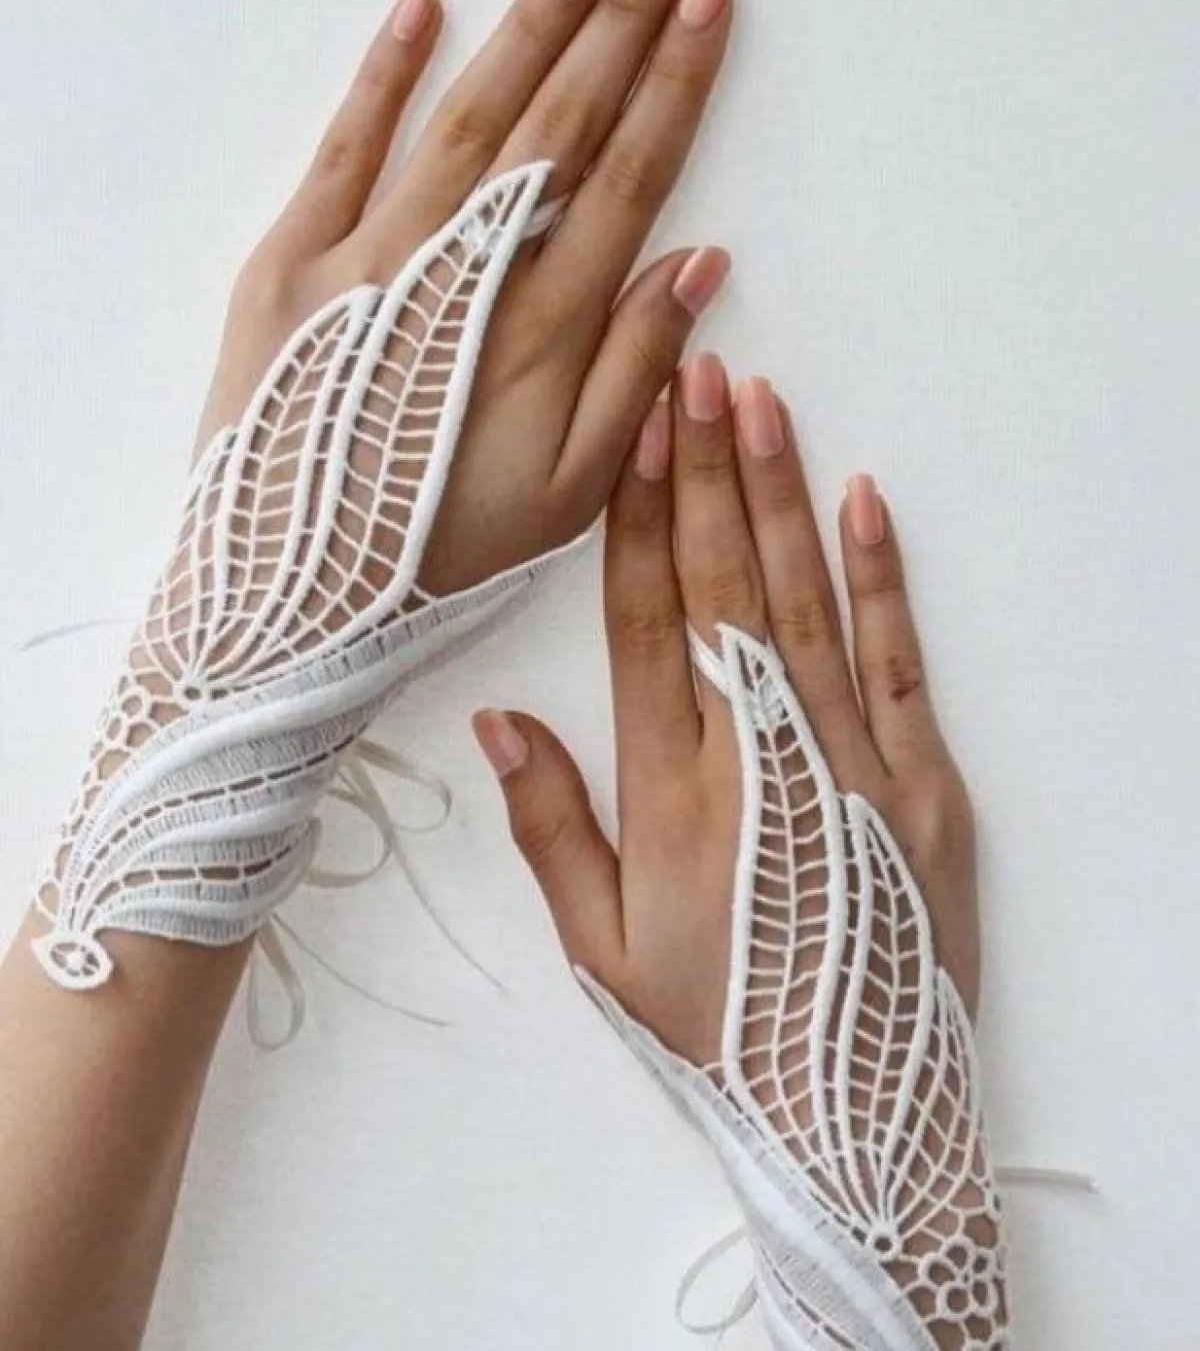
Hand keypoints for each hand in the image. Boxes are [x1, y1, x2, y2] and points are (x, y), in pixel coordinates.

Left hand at [200, 0, 731, 597]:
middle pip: (559, 122)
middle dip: (621, 16)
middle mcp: (462, 274)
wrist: (288, 596)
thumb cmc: (440, 554)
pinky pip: (343, 147)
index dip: (674, 78)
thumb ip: (635, 376)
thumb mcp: (568, 497)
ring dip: (531, 24)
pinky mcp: (287, 265)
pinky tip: (427, 1)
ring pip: (467, 115)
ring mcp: (368, 258)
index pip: (627, 174)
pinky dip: (384, 73)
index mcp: (543, 330)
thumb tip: (696, 263)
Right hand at [475, 354, 978, 1064]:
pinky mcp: (924, 781)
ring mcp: (848, 760)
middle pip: (722, 585)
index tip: (634, 433)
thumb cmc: (715, 1029)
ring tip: (758, 403)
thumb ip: (550, 827)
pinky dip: (879, 577)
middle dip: (704, 471)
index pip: (643, 621)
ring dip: (777, 496)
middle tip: (692, 373)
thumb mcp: (601, 950)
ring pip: (802, 601)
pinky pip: (895, 660)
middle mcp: (757, 753)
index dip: (637, 518)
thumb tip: (496, 718)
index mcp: (671, 788)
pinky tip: (859, 500)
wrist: (852, 1112)